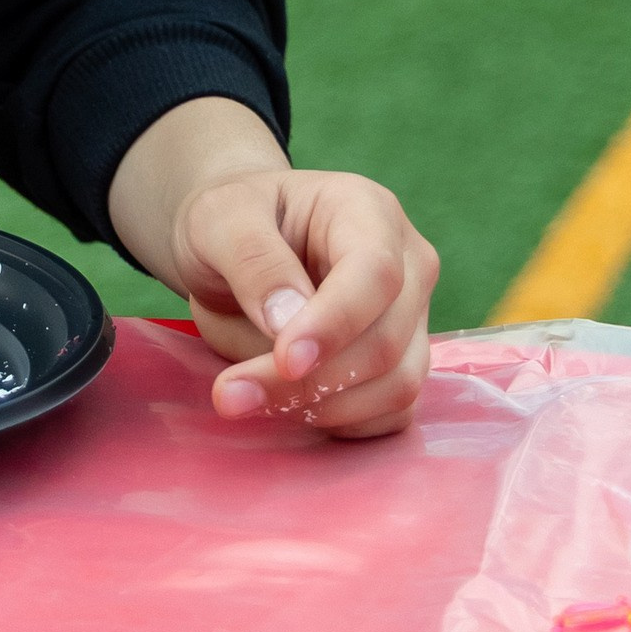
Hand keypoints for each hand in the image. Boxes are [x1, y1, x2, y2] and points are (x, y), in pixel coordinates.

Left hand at [106, 96, 438, 440]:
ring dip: (318, 407)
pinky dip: (336, 421)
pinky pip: (388, 415)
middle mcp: (407, 265)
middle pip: (386, 341)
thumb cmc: (230, 221)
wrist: (233, 247)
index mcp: (367, 210)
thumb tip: (287, 323)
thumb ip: (253, 260)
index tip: (284, 360)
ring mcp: (411, 321)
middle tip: (229, 394)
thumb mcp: (219, 218)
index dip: (336, 323)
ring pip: (394, 387)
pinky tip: (280, 406)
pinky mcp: (401, 368)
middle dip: (310, 379)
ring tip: (242, 397)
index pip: (376, 273)